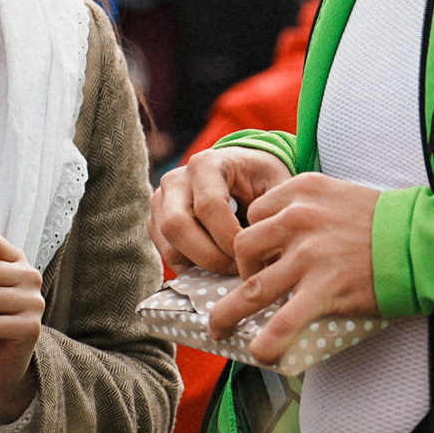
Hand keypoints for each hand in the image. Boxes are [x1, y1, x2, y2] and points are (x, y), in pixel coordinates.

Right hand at [151, 146, 291, 274]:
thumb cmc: (262, 179)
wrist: (244, 170)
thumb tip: (270, 260)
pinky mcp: (156, 221)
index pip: (209, 206)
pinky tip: (216, 263)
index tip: (251, 255)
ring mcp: (161, 201)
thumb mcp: (277, 187)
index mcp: (206, 164)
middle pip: (177, 226)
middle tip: (237, 268)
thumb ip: (274, 216)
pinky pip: (167, 254)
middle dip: (210, 257)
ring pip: (169, 246)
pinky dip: (191, 267)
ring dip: (200, 265)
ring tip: (230, 266)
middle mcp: (176, 179)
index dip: (229, 238)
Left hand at [208, 172, 381, 366]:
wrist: (426, 241)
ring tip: (220, 330)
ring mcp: (309, 255)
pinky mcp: (324, 288)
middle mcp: (298, 218)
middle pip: (243, 247)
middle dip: (239, 272)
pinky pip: (284, 321)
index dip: (254, 239)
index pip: (255, 214)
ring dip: (229, 313)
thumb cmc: (389, 221)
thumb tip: (289, 237)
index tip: (261, 255)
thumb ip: (311, 208)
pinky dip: (267, 342)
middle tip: (245, 289)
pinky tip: (261, 354)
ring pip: (252, 288)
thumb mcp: (341, 195)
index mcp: (301, 191)